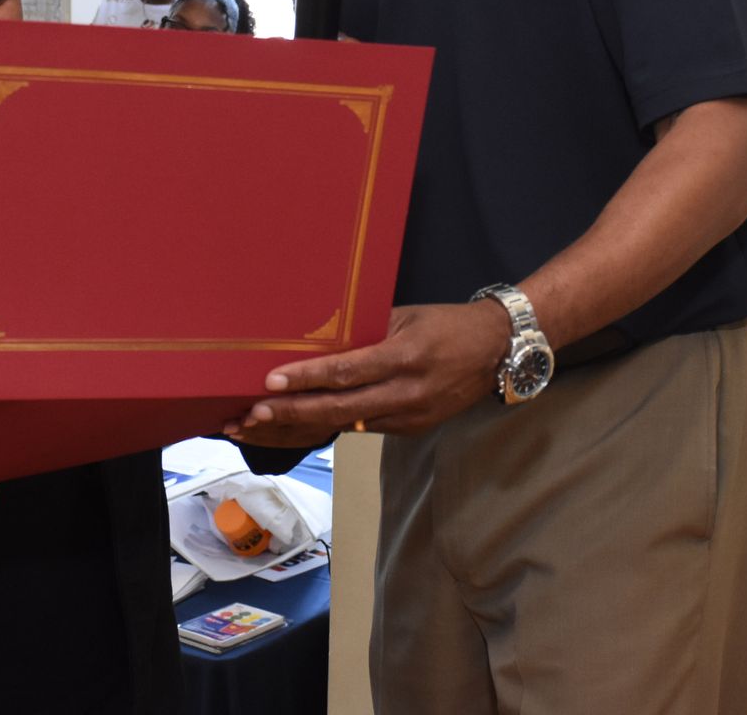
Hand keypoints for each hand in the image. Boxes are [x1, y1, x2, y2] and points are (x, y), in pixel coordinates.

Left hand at [224, 302, 510, 444]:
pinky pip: (360, 429)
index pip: (347, 373)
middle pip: (339, 410)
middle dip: (289, 416)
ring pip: (345, 426)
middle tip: (247, 417)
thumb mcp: (405, 317)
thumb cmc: (447, 324)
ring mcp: (409, 417)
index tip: (268, 384)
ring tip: (255, 429)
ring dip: (298, 429)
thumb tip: (317, 341)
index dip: (307, 380)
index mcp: (405, 357)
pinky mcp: (410, 430)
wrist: (498, 351)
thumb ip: (364, 334)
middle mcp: (407, 393)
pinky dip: (325, 428)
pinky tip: (291, 430)